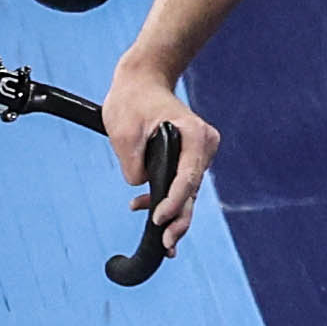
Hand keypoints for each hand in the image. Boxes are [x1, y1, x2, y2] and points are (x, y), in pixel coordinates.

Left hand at [102, 59, 215, 251]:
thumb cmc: (132, 100)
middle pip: (192, 191)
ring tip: (159, 238)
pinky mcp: (190, 158)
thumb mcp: (123, 132)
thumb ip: (133, 165)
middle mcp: (203, 145)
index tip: (157, 220)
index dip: (173, 203)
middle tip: (166, 244)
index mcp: (194, 134)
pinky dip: (169, 199)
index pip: (187, 178)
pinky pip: (183, 184)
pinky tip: (148, 210)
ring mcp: (199, 152)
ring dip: (172, 212)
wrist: (142, 80)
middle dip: (178, 219)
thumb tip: (142, 188)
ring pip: (188, 192)